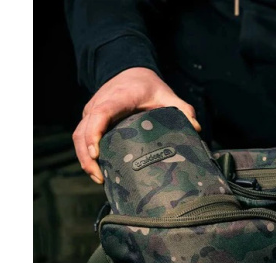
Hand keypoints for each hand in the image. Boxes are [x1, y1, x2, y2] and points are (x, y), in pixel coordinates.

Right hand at [72, 67, 201, 182]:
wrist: (130, 71)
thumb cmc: (148, 86)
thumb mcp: (167, 94)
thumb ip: (182, 109)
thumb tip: (196, 128)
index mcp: (118, 97)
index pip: (101, 113)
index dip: (95, 133)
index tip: (97, 153)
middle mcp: (99, 103)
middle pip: (84, 130)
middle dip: (87, 155)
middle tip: (100, 176)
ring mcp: (91, 111)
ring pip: (78, 136)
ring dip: (84, 158)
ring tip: (98, 178)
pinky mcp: (89, 119)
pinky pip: (81, 137)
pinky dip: (85, 154)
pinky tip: (97, 171)